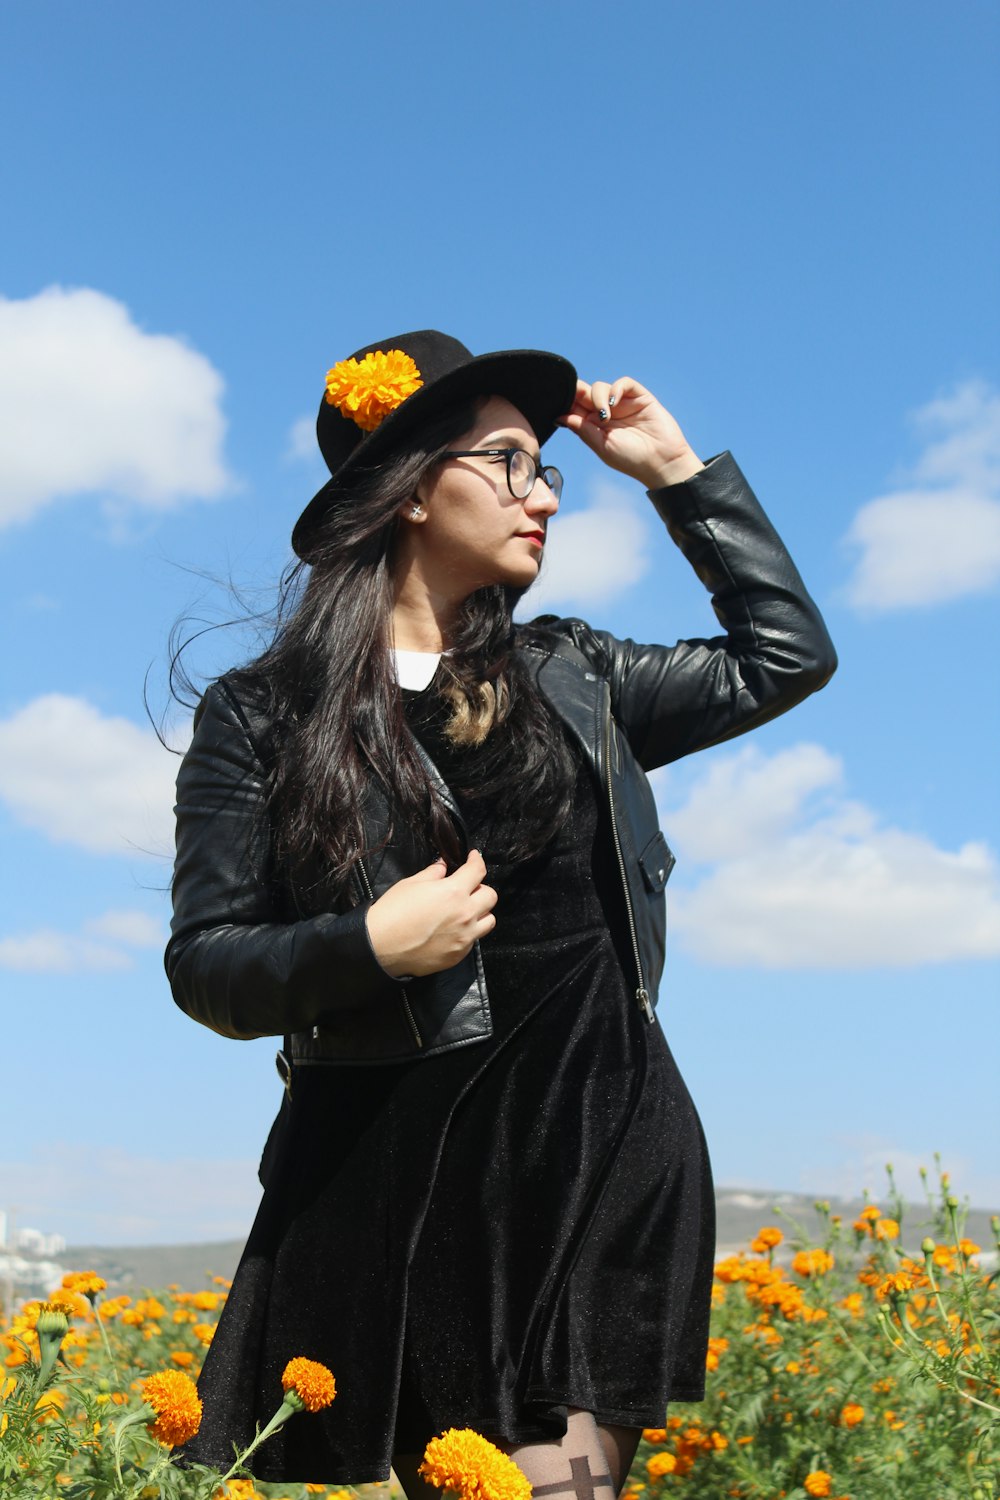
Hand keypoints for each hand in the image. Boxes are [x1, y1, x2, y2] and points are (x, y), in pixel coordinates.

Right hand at [365, 849, 497, 977]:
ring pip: (489, 920)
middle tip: (466, 888)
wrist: (380, 947)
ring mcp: (465, 937)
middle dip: (480, 887)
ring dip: (481, 912)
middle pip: (491, 896)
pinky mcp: (459, 954)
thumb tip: (443, 867)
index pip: (477, 870)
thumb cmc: (392, 912)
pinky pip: (474, 939)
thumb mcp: (411, 884)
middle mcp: (465, 914)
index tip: (473, 858)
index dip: (476, 860)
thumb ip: (433, 874)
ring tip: (465, 910)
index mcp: (454, 892)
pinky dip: (468, 931)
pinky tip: (452, 929)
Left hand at [557, 377, 703, 488]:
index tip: (559, 403)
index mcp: (594, 426)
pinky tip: (614, 402)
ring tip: (605, 416)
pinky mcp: (639, 397)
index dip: (567, 402)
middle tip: (576, 398)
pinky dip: (616, 389)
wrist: (661, 462)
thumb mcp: (602, 446)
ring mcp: (622, 404)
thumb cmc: (631, 460)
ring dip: (597, 397)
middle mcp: (606, 413)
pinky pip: (623, 383)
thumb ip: (582, 429)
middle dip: (578, 393)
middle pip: (585, 393)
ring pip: (601, 387)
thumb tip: (559, 417)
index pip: (575, 408)